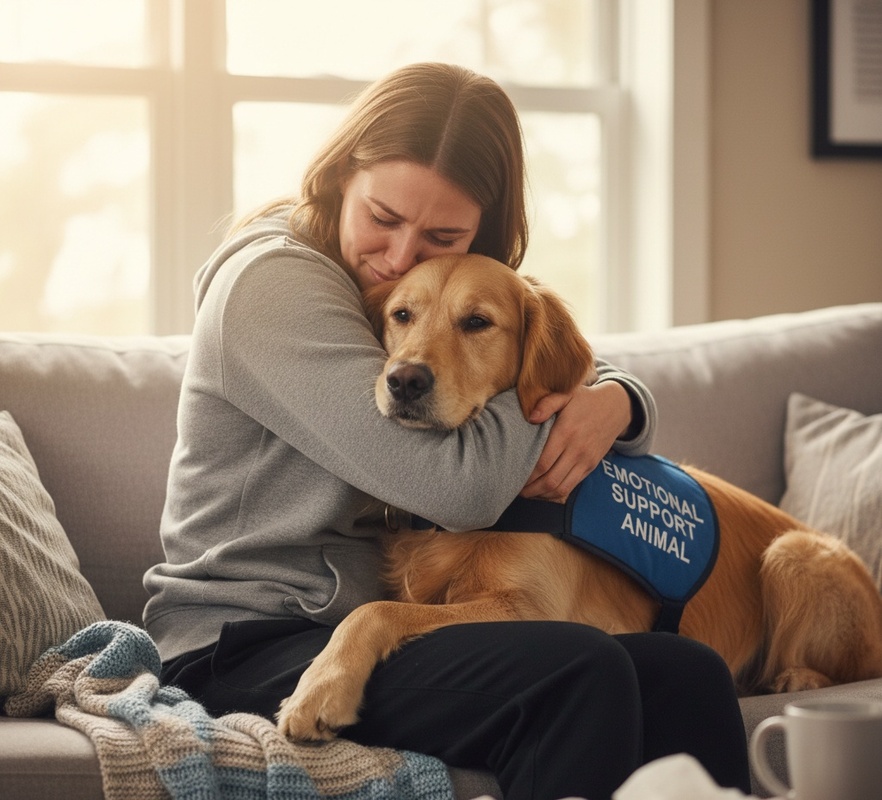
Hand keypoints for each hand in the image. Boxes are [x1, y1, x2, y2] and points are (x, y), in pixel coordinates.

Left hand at [520, 381, 632, 501]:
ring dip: (541, 495)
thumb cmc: (584, 400)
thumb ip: (547, 403)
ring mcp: (585, 460)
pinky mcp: (591, 466)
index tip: (513, 475)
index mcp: (566, 432)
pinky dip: (555, 494)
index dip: (527, 474)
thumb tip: (531, 418)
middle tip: (515, 489)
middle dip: (530, 489)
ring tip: (527, 493)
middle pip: (550, 480)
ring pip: (561, 487)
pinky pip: (571, 487)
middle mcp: (576, 449)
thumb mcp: (566, 394)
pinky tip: (543, 491)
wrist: (615, 407)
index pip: (543, 462)